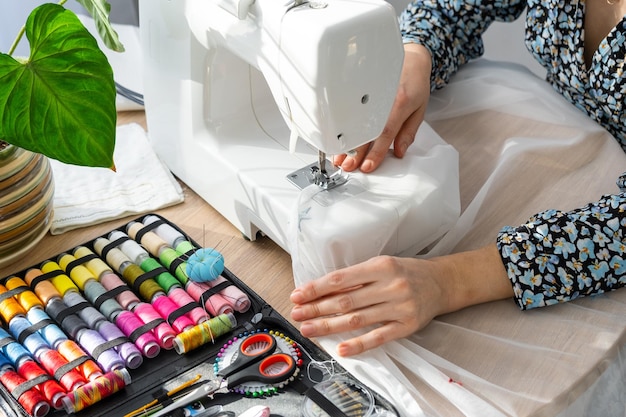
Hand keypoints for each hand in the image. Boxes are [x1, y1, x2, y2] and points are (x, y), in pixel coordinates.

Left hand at [290, 245, 512, 355]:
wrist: (441, 282)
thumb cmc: (405, 272)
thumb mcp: (381, 265)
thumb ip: (356, 277)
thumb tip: (321, 290)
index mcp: (381, 266)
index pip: (341, 279)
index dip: (317, 288)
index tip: (297, 295)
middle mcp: (390, 286)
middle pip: (346, 300)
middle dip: (317, 308)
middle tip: (296, 314)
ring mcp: (400, 307)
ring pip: (358, 319)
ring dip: (329, 326)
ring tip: (309, 329)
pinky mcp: (407, 326)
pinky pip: (379, 337)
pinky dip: (359, 344)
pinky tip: (341, 349)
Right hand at [334, 43, 432, 172]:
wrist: (411, 57)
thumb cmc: (416, 84)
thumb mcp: (419, 110)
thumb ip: (408, 132)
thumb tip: (400, 153)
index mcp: (400, 102)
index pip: (385, 132)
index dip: (376, 151)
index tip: (368, 166)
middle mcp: (383, 97)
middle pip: (366, 129)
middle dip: (356, 151)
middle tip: (348, 167)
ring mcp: (369, 91)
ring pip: (355, 121)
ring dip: (346, 142)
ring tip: (339, 158)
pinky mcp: (361, 88)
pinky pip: (352, 110)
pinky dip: (343, 127)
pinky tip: (337, 140)